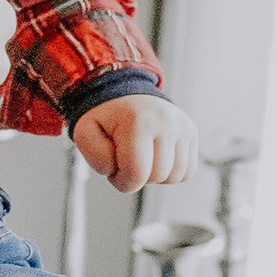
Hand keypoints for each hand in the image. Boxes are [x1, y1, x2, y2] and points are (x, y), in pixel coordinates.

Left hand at [71, 93, 198, 192]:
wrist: (126, 94)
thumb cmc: (107, 116)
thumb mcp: (85, 132)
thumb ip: (96, 157)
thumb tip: (118, 170)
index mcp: (138, 121)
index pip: (136, 175)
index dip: (122, 182)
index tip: (114, 170)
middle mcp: (166, 122)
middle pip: (157, 177)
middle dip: (138, 178)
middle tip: (126, 160)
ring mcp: (182, 126)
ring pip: (175, 177)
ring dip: (156, 176)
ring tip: (142, 158)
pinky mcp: (191, 132)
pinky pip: (188, 170)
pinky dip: (171, 172)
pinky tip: (156, 158)